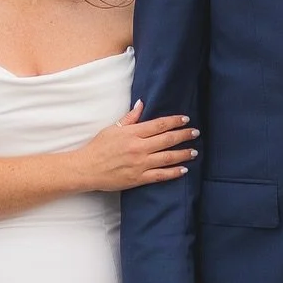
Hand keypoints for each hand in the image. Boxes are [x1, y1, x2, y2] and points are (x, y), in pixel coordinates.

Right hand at [73, 103, 198, 192]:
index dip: (174, 121)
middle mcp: (139, 147)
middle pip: (167, 139)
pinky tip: (183, 169)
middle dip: (184, 135)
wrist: (86, 168)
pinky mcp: (139, 178)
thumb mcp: (112, 129)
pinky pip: (160, 175)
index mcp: (132, 133)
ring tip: (194, 151)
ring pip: (167, 157)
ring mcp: (140, 164)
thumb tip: (141, 104)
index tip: (185, 119)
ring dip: (183, 154)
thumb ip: (129, 117)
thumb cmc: (98, 147)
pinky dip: (173, 172)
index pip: (159, 125)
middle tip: (196, 133)